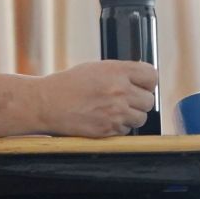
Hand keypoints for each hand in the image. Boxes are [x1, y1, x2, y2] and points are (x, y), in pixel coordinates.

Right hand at [37, 61, 158, 136]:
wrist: (47, 103)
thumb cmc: (69, 84)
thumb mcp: (96, 68)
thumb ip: (120, 73)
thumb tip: (141, 80)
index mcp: (117, 71)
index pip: (152, 76)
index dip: (148, 83)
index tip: (142, 86)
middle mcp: (119, 90)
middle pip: (149, 100)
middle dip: (140, 101)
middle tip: (126, 101)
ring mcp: (115, 112)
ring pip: (140, 118)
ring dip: (131, 116)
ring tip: (115, 111)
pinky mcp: (108, 129)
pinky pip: (126, 130)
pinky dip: (119, 127)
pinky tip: (104, 119)